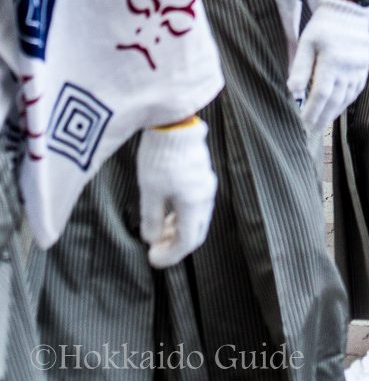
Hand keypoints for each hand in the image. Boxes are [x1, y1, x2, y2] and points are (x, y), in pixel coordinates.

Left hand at [136, 120, 216, 268]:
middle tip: (155, 248)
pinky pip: (196, 203)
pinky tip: (167, 211)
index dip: (169, 256)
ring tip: (158, 230)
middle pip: (195, 232)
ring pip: (196, 218)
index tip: (152, 258)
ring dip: (178, 229)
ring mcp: (206, 183)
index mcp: (194, 203)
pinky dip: (182, 214)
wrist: (173, 121)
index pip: (187, 242)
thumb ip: (152, 219)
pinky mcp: (202, 173)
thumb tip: (152, 238)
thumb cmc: (160, 156)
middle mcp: (205, 195)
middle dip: (175, 245)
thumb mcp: (150, 191)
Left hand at [288, 0, 368, 130]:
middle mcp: (348, 67)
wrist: (350, 9)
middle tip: (313, 129)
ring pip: (346, 97)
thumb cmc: (324, 25)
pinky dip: (346, 101)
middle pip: (335, 100)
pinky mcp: (364, 67)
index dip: (312, 111)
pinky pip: (356, 90)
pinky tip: (337, 107)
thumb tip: (294, 91)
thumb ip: (301, 66)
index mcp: (332, 60)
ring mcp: (359, 68)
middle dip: (323, 117)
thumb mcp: (307, 41)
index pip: (321, 94)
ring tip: (323, 122)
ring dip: (334, 112)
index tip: (303, 122)